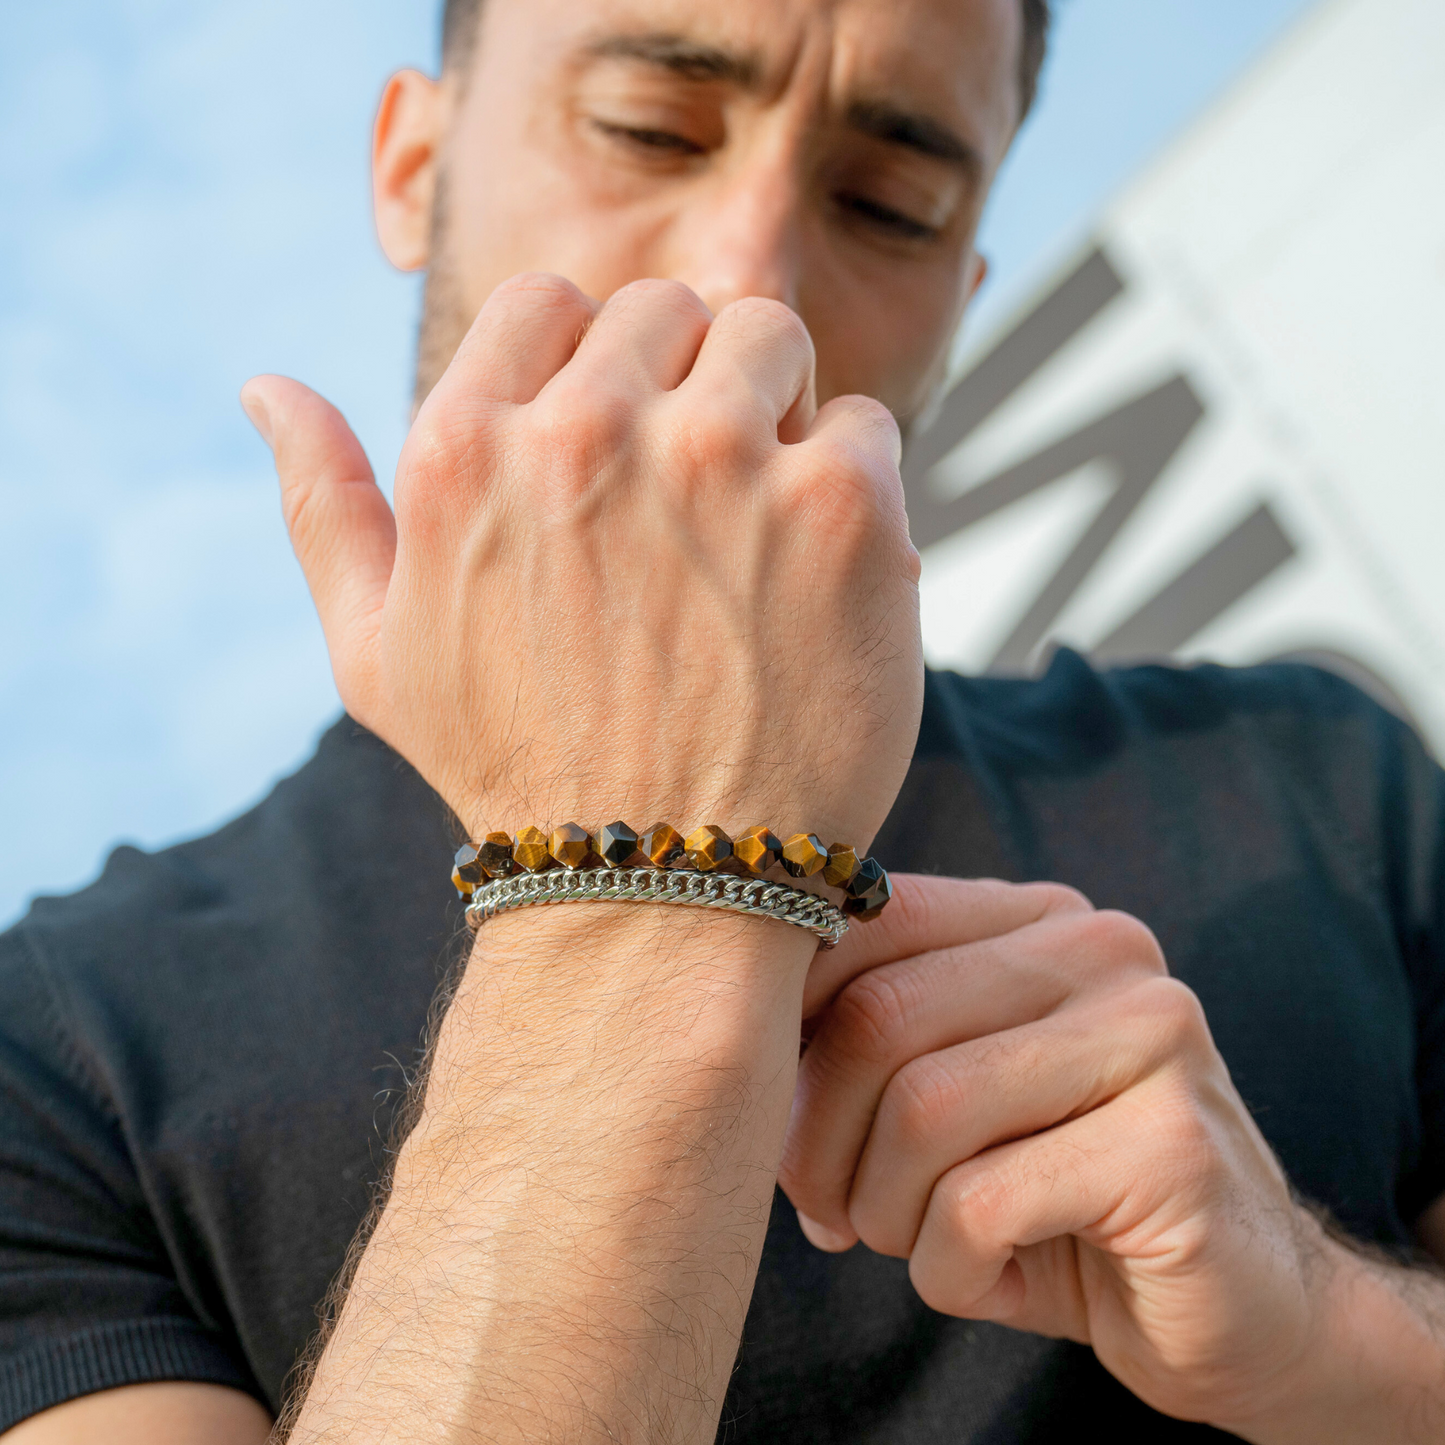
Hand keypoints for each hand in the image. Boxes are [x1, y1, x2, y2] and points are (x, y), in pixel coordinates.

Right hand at [241, 275, 921, 844]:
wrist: (661, 889)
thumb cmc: (517, 772)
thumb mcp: (377, 655)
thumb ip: (324, 507)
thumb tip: (264, 386)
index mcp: (467, 449)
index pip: (553, 301)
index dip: (599, 365)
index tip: (624, 447)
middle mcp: (587, 434)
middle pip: (670, 308)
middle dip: (687, 382)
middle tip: (698, 500)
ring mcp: (719, 462)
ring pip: (770, 336)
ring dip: (774, 409)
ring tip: (761, 522)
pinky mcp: (837, 508)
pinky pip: (864, 424)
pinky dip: (852, 481)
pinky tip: (819, 574)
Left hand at [780, 874, 1331, 1431]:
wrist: (1243, 1309)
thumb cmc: (1058, 1197)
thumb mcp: (950, 1099)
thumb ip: (863, 1046)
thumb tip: (732, 1046)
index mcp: (1035, 919)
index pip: (865, 919)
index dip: (786, 1020)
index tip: (768, 1111)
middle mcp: (1100, 949)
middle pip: (878, 1017)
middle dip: (818, 1139)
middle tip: (829, 1213)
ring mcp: (1151, 1035)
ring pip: (922, 1110)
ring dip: (885, 1212)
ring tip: (918, 1245)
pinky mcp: (1173, 1145)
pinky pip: (980, 1205)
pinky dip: (948, 1269)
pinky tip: (990, 1279)